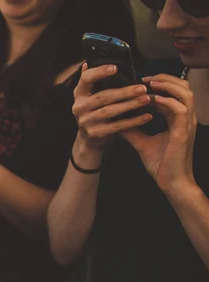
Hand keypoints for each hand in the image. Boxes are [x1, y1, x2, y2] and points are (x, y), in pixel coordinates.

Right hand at [72, 63, 151, 160]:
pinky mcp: (95, 134)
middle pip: (102, 97)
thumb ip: (92, 82)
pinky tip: (146, 117)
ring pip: (109, 111)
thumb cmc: (95, 112)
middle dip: (123, 92)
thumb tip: (89, 63)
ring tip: (146, 100)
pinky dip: (133, 122)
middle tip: (141, 88)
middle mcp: (79, 107)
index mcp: (79, 94)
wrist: (89, 140)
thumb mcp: (90, 97)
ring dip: (129, 105)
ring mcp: (86, 122)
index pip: (86, 79)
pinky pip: (116, 127)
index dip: (99, 73)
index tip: (115, 68)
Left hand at [122, 74, 197, 198]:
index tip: (142, 82)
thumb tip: (117, 122)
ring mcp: (187, 124)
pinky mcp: (184, 132)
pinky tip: (153, 100)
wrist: (171, 182)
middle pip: (183, 87)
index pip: (174, 93)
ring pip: (185, 94)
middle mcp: (185, 118)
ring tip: (150, 83)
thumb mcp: (142, 143)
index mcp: (177, 119)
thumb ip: (133, 131)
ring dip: (168, 86)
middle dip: (165, 79)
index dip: (160, 84)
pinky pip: (180, 109)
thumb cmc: (161, 164)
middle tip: (146, 77)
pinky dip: (168, 101)